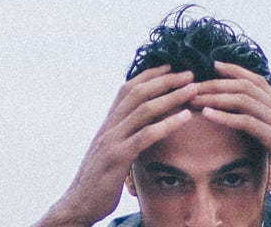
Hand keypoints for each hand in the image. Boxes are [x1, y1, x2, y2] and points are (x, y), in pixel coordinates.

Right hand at [35, 66, 199, 226]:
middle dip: (165, 80)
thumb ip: (124, 138)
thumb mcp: (110, 153)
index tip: (170, 67)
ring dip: (171, 96)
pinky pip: (145, 136)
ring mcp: (112, 141)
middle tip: (189, 74)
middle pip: (138, 93)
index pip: (127, 90)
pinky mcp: (118, 158)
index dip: (148, 76)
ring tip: (193, 90)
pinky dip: (167, 124)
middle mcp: (109, 127)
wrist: (78, 204)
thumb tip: (142, 130)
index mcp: (108, 124)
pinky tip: (185, 117)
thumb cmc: (98, 181)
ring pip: (144, 110)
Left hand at [188, 62, 270, 215]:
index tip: (213, 65)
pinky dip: (225, 117)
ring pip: (245, 100)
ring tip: (195, 98)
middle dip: (217, 83)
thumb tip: (249, 129)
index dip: (235, 70)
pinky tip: (208, 115)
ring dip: (216, 97)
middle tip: (193, 85)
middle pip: (246, 87)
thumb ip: (268, 131)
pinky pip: (248, 123)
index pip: (257, 81)